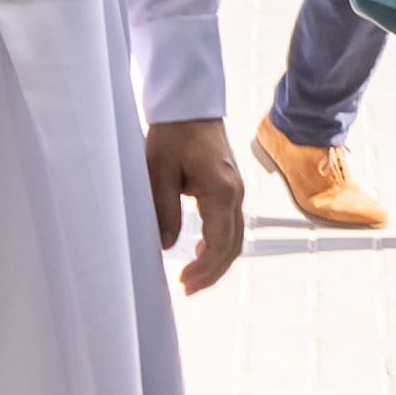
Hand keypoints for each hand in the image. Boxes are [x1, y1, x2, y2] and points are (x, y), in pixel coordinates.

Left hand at [146, 117, 244, 294]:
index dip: (204, 268)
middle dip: (212, 272)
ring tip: (192, 278)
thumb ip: (164, 210)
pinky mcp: (230, 187)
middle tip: (187, 289)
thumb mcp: (159, 172)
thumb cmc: (173, 133)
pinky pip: (231, 223)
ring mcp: (236, 190)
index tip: (184, 283)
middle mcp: (235, 193)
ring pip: (235, 237)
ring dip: (217, 261)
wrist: (189, 105)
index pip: (220, 242)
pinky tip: (201, 250)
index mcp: (221, 190)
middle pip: (233, 245)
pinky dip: (220, 243)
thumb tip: (167, 245)